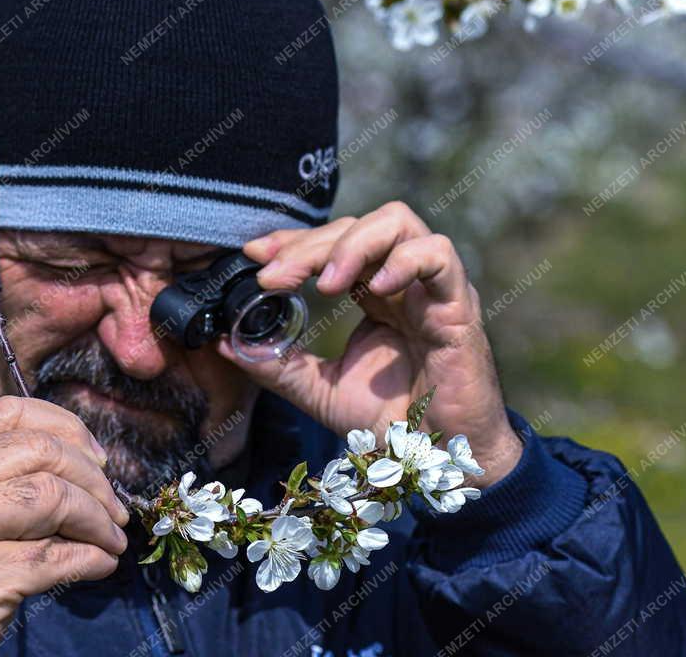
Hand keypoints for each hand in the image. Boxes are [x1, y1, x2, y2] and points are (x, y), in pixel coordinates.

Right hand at [0, 396, 129, 656]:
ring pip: (50, 497)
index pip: (6, 413)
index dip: (64, 425)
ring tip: (112, 537)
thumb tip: (82, 462)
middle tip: (113, 505)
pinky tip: (102, 564)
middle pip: (37, 451)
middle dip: (91, 476)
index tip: (95, 455)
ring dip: (96, 517)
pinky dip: (90, 558)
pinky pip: (53, 558)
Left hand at [215, 201, 523, 486]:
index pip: (333, 241)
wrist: (441, 463)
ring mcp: (432, 286)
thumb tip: (226, 343)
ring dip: (352, 244)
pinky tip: (376, 289)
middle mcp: (402, 279)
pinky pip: (438, 255)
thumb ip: (280, 364)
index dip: (294, 240)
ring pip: (397, 222)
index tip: (255, 255)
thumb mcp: (323, 391)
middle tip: (274, 275)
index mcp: (373, 291)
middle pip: (357, 225)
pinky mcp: (459, 304)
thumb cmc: (392, 424)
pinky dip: (404, 261)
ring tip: (326, 283)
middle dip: (310, 244)